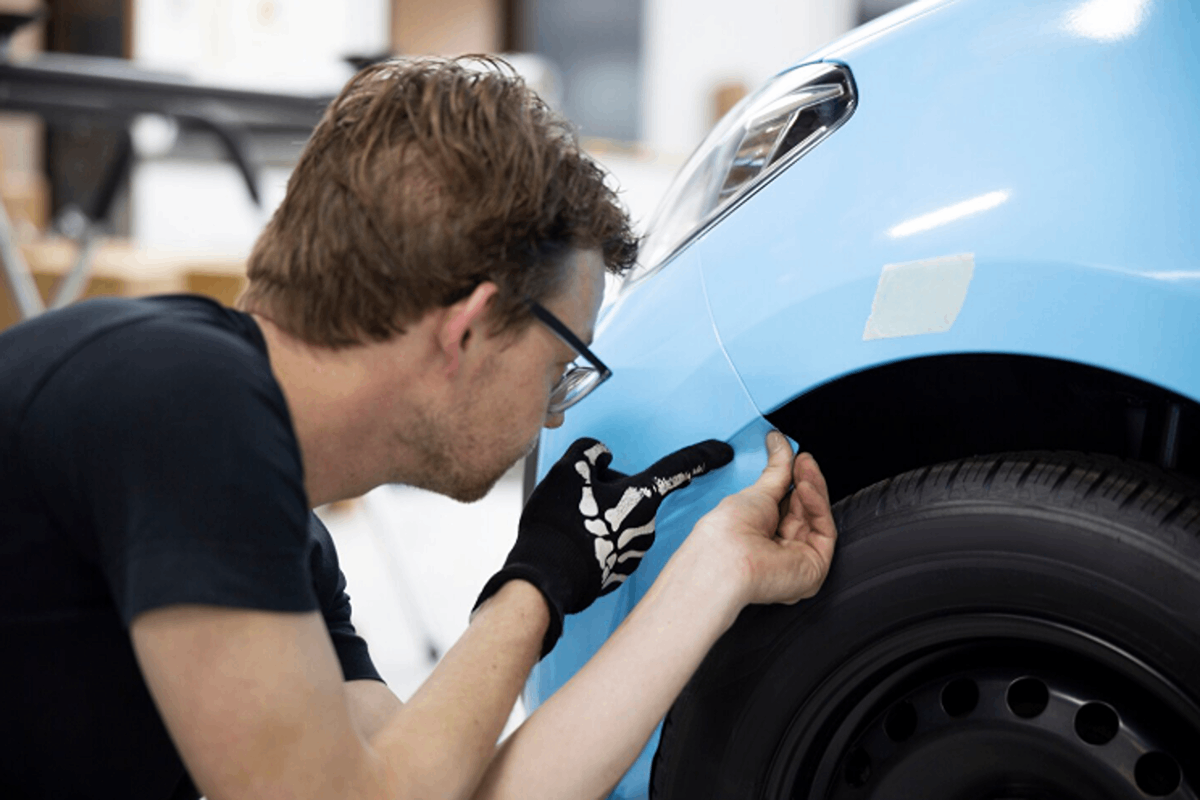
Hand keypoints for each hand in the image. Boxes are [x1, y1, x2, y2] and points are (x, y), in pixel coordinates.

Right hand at [475, 437, 733, 654]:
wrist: (545, 579)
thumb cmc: (559, 526)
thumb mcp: (569, 471)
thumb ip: (590, 452)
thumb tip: (601, 455)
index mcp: (641, 496)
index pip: (680, 468)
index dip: (704, 456)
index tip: (724, 452)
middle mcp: (647, 525)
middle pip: (637, 495)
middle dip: (614, 492)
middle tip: (581, 498)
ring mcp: (635, 551)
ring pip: (623, 519)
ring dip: (604, 516)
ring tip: (571, 523)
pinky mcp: (620, 569)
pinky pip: (612, 543)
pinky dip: (597, 539)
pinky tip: (574, 542)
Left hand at [690, 431, 836, 607]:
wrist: (727, 556)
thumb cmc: (728, 532)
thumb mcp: (755, 492)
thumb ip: (776, 470)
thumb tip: (779, 441)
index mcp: (760, 537)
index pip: (785, 507)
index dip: (792, 482)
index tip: (794, 458)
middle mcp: (779, 551)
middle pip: (803, 511)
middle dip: (804, 481)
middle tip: (802, 459)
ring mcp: (797, 559)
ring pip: (816, 518)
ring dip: (812, 488)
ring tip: (804, 466)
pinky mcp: (814, 567)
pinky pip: (824, 531)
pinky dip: (818, 504)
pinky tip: (806, 486)